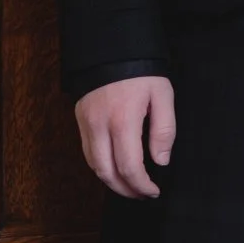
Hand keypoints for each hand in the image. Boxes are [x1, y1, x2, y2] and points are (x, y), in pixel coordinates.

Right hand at [76, 75, 175, 199]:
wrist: (111, 47)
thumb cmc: (142, 71)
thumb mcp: (162, 95)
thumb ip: (163, 130)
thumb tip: (161, 162)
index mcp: (123, 121)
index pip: (129, 167)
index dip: (142, 185)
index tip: (154, 190)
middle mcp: (100, 126)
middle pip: (107, 172)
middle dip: (125, 190)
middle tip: (142, 194)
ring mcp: (86, 123)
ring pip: (93, 165)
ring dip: (111, 181)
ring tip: (130, 186)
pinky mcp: (80, 119)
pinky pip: (87, 152)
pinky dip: (100, 166)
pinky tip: (115, 168)